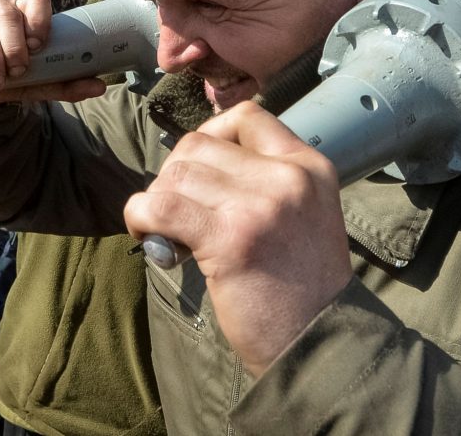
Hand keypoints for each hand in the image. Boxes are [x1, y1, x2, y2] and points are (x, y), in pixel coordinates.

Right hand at [0, 0, 105, 103]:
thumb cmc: (3, 76)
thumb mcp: (34, 83)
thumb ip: (64, 84)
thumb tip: (100, 87)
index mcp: (23, 13)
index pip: (37, 0)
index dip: (39, 19)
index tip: (38, 46)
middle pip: (9, 12)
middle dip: (14, 44)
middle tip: (18, 71)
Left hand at [123, 102, 352, 376]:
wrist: (319, 343)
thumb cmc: (303, 286)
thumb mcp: (306, 212)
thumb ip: (267, 179)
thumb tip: (197, 161)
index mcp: (309, 166)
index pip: (247, 116)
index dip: (209, 137)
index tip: (201, 173)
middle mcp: (288, 177)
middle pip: (200, 144)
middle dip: (175, 175)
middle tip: (178, 212)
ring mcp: (260, 205)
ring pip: (177, 173)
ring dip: (157, 201)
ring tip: (165, 231)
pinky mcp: (230, 239)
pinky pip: (160, 206)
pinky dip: (141, 218)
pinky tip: (150, 239)